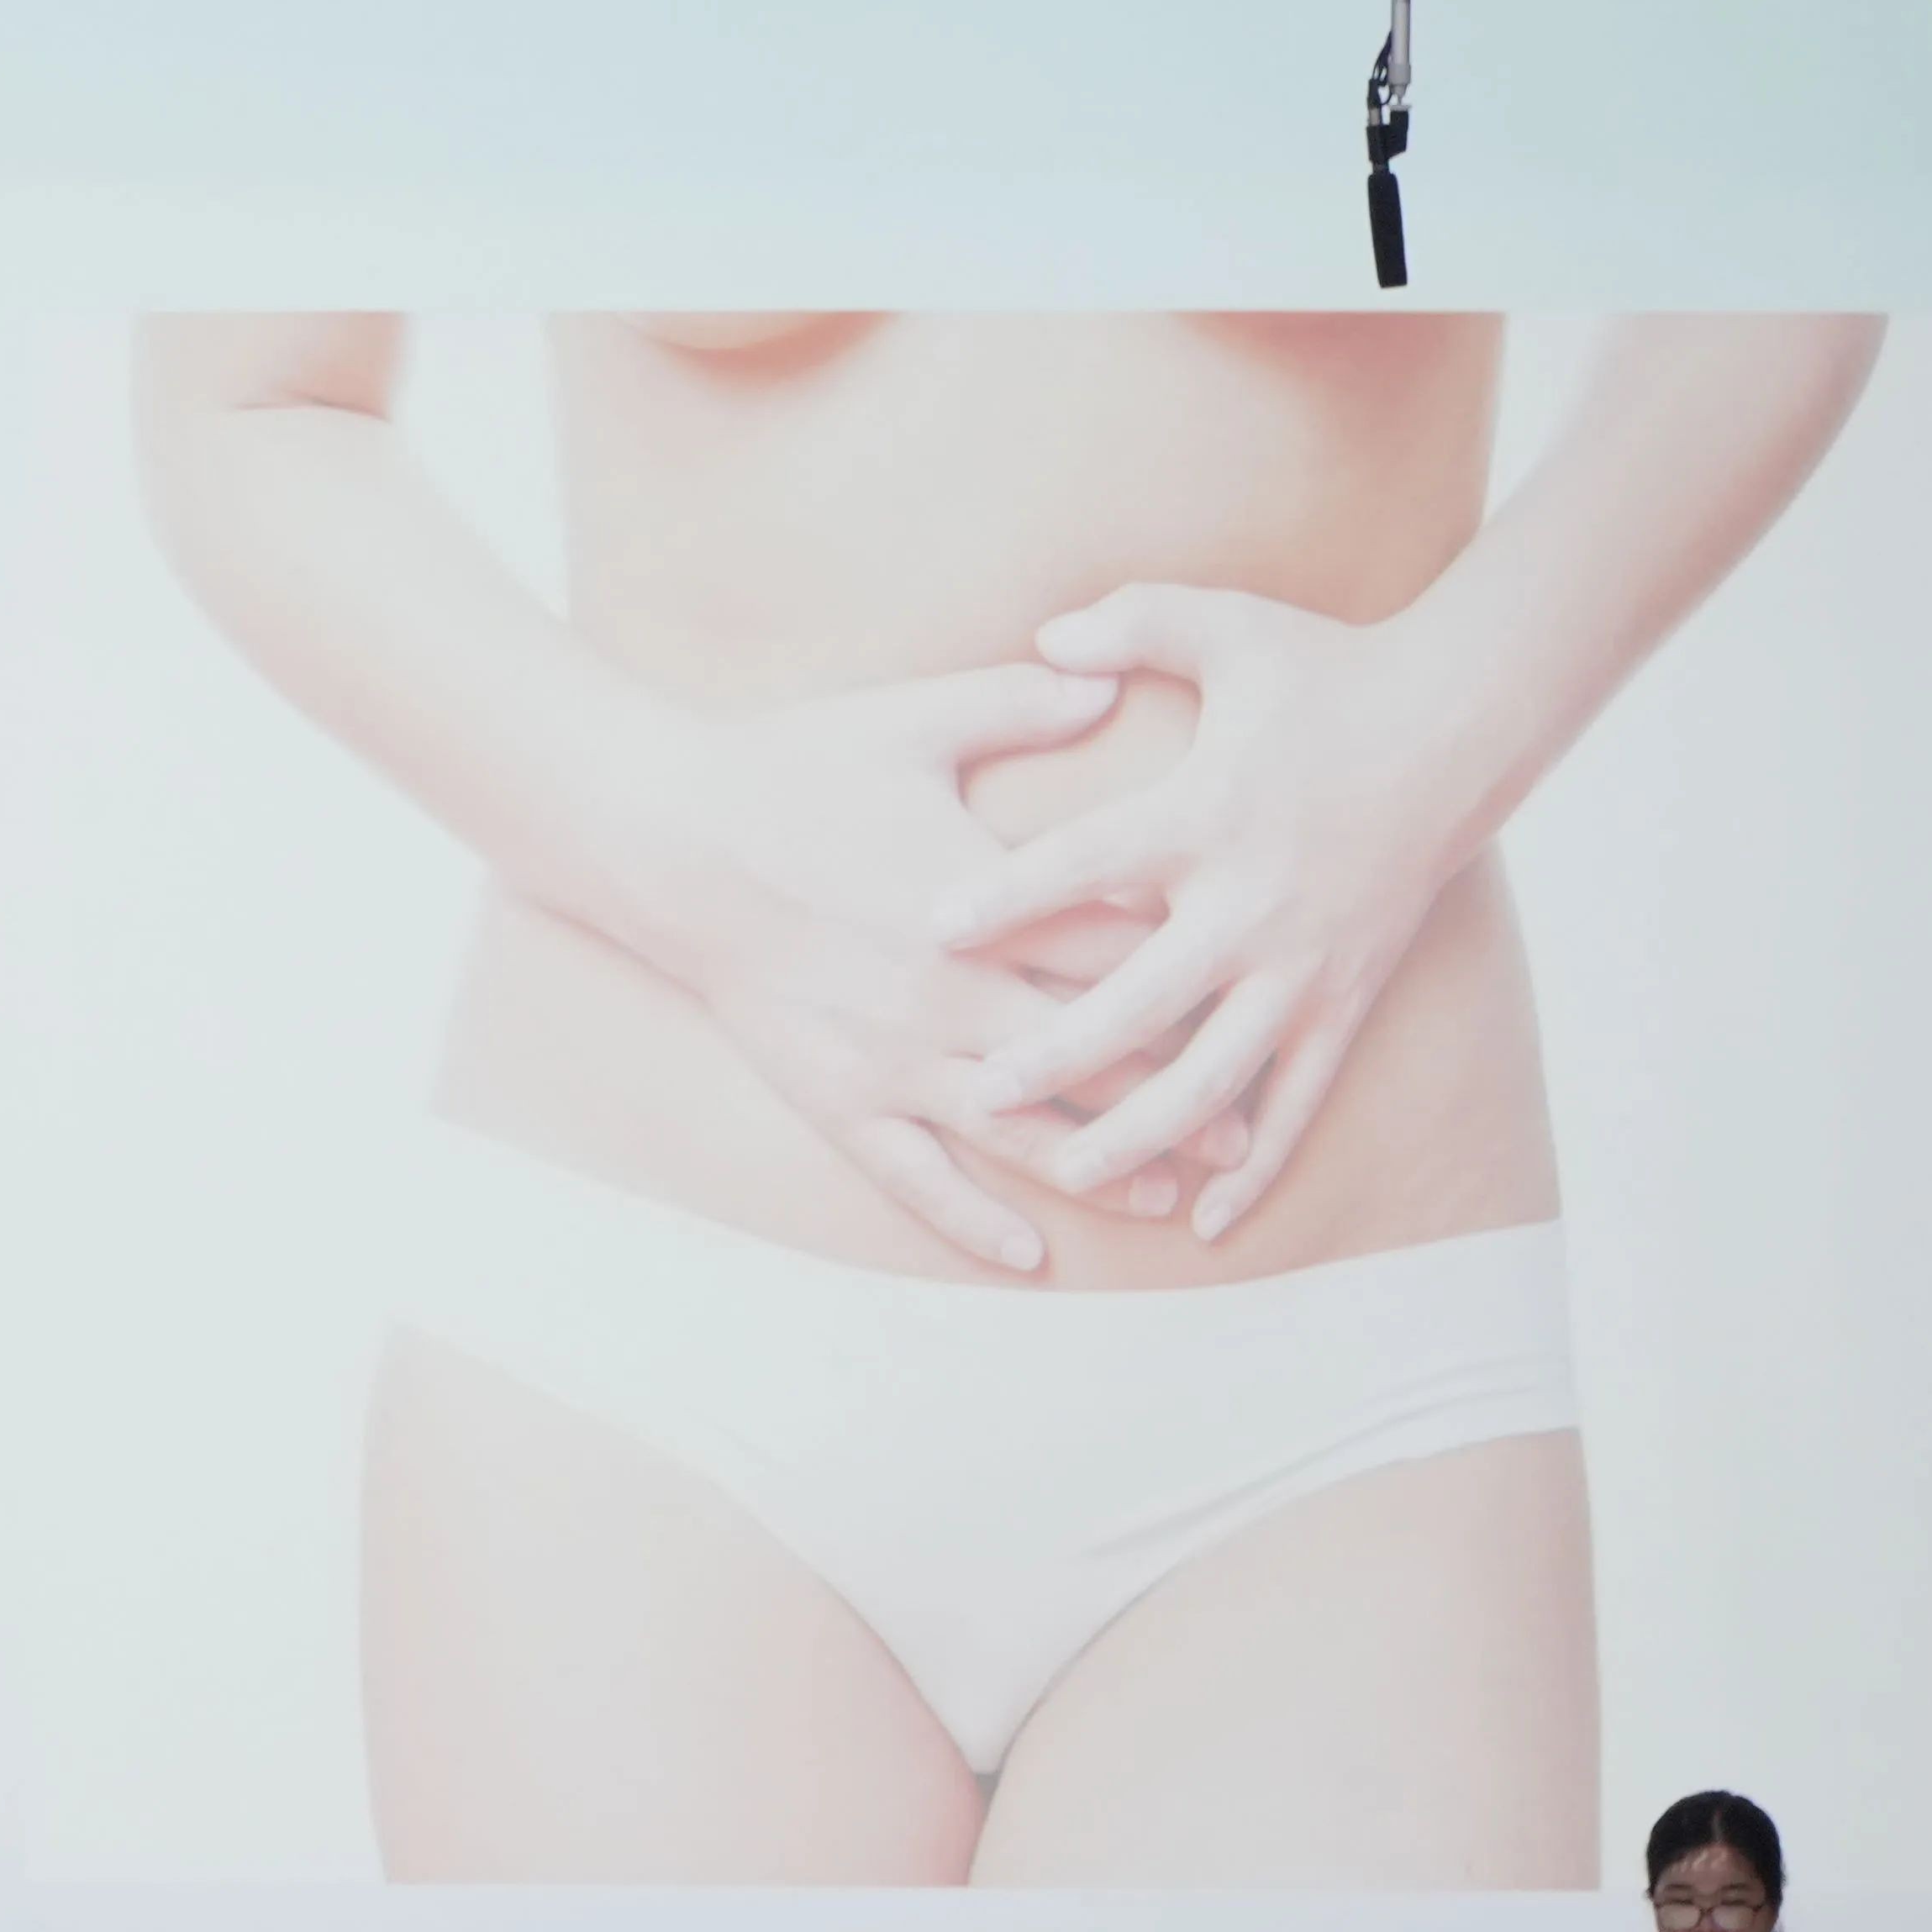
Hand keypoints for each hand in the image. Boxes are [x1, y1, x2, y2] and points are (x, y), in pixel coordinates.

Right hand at [630, 663, 1220, 1273]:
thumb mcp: (914, 719)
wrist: (671, 840)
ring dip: (1104, 1170)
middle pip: (1099, 1059)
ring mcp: (900, 1060)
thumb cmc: (791, 770)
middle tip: (1250, 1135)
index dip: (1199, 979)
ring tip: (1169, 1198)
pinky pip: (919, 1180)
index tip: (1260, 1000)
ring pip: (1026, 1133)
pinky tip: (1028, 1256)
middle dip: (1181, 1099)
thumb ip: (1021, 701)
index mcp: (990, 907)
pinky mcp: (843, 1100)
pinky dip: (975, 1223)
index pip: (1124, 954)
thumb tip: (1111, 675)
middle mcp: (957, 997)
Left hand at [927, 584, 1502, 1240]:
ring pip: (1216, 1073)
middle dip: (1059, 1053)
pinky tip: (1205, 1216)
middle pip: (1143, 998)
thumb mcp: (1230, 627)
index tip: (933, 927)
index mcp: (1208, 813)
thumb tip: (1046, 636)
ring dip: (1142, 1129)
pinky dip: (1255, 1162)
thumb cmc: (1329, 671)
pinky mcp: (1347, 998)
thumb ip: (1133, 622)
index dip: (1010, 894)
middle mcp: (1254, 901)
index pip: (1090, 862)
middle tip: (982, 1093)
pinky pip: (1297, 1097)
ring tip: (1070, 1171)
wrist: (1463, 723)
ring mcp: (1306, 962)